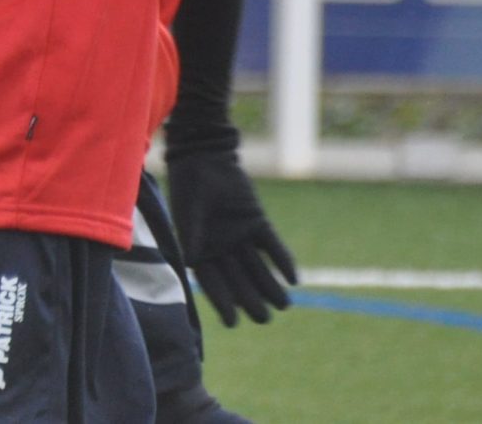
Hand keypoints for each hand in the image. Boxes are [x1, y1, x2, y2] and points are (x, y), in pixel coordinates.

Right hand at [168, 144, 297, 325]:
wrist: (204, 157)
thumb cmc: (189, 186)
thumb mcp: (188, 214)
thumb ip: (192, 237)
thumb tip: (191, 263)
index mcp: (200, 250)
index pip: (213, 283)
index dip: (222, 303)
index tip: (233, 323)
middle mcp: (222, 247)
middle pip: (239, 280)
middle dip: (251, 300)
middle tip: (264, 319)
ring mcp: (240, 235)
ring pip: (258, 268)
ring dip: (270, 286)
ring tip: (285, 305)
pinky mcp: (257, 222)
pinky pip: (272, 246)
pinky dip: (282, 261)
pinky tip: (293, 278)